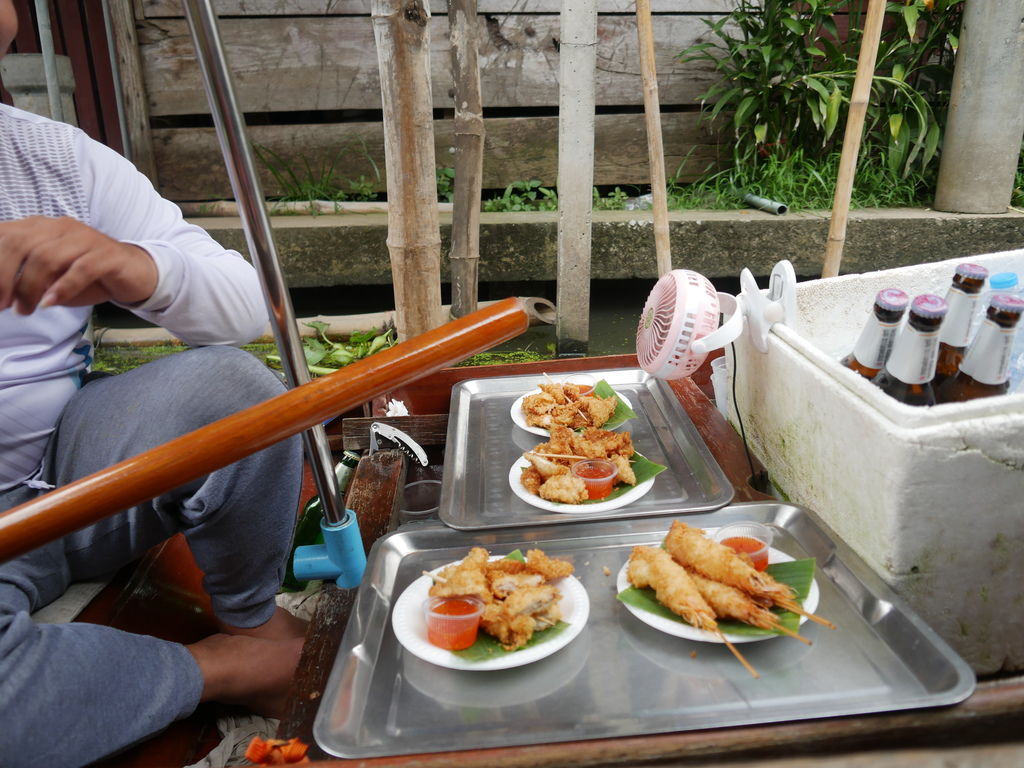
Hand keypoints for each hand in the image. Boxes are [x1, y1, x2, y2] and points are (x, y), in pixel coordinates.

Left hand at [0, 216, 157, 313]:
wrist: (135, 273)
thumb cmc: (87, 276)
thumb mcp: (49, 277)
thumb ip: (23, 278)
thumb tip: (1, 294)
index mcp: (40, 227)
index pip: (5, 236)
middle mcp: (60, 227)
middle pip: (20, 244)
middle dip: (4, 277)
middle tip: (2, 306)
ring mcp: (85, 239)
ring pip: (46, 257)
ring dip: (30, 287)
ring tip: (25, 310)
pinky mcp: (107, 255)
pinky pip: (81, 269)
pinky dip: (62, 288)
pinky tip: (50, 304)